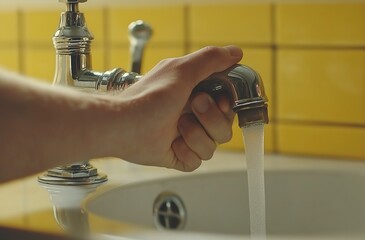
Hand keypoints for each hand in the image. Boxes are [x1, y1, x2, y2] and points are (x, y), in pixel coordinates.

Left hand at [116, 46, 241, 170]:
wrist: (123, 124)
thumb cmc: (148, 97)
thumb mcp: (182, 70)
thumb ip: (211, 59)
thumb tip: (236, 52)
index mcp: (198, 94)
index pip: (229, 104)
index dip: (228, 105)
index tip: (221, 100)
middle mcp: (195, 116)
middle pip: (225, 126)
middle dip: (210, 117)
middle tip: (192, 105)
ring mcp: (188, 137)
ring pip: (213, 146)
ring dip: (195, 134)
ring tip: (176, 125)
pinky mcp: (180, 155)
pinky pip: (197, 161)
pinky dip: (185, 151)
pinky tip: (170, 142)